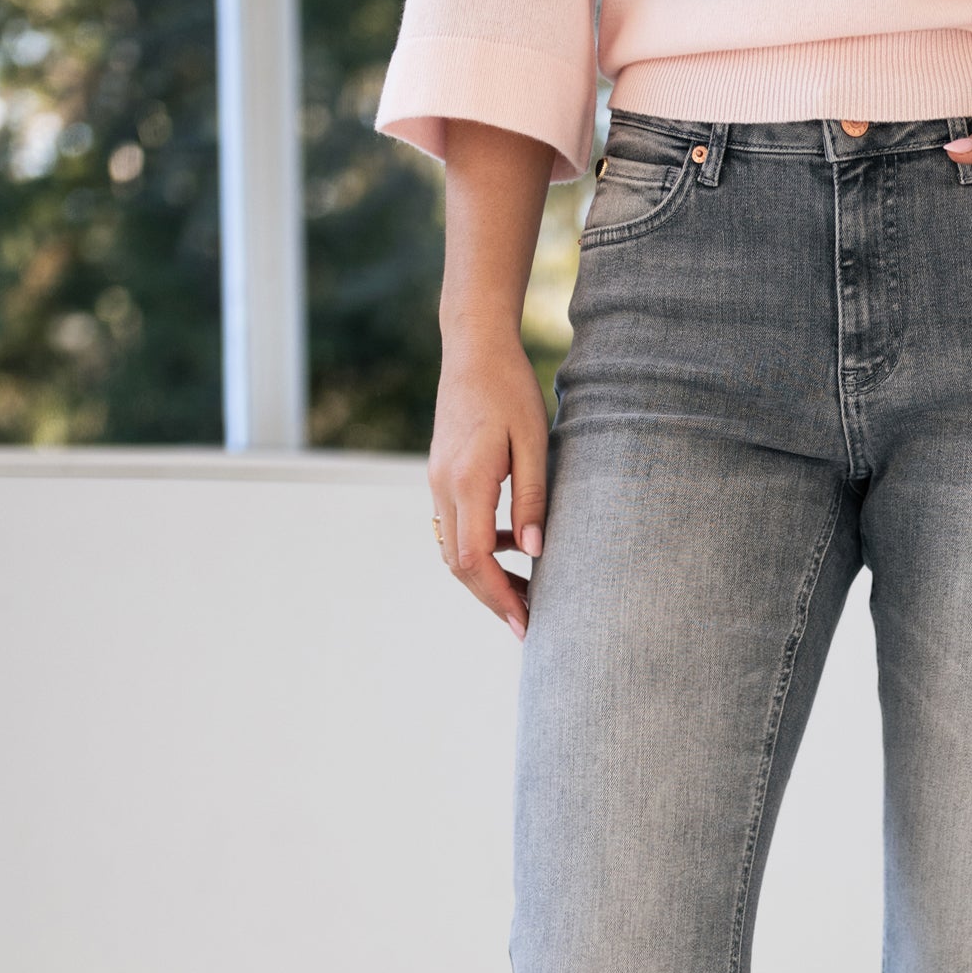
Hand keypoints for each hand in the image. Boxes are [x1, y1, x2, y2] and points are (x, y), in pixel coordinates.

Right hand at [428, 329, 546, 637]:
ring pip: (453, 551)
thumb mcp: (534, 442)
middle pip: (460, 565)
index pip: (476, 559)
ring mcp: (437, 483)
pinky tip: (513, 547)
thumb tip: (534, 553)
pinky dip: (480, 550)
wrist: (473, 348)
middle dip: (493, 599)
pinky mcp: (441, 478)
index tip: (527, 622)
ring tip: (526, 594)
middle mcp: (443, 488)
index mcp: (467, 481)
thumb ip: (532, 499)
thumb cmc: (511, 389)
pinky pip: (455, 528)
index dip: (500, 597)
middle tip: (529, 624)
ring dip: (486, 579)